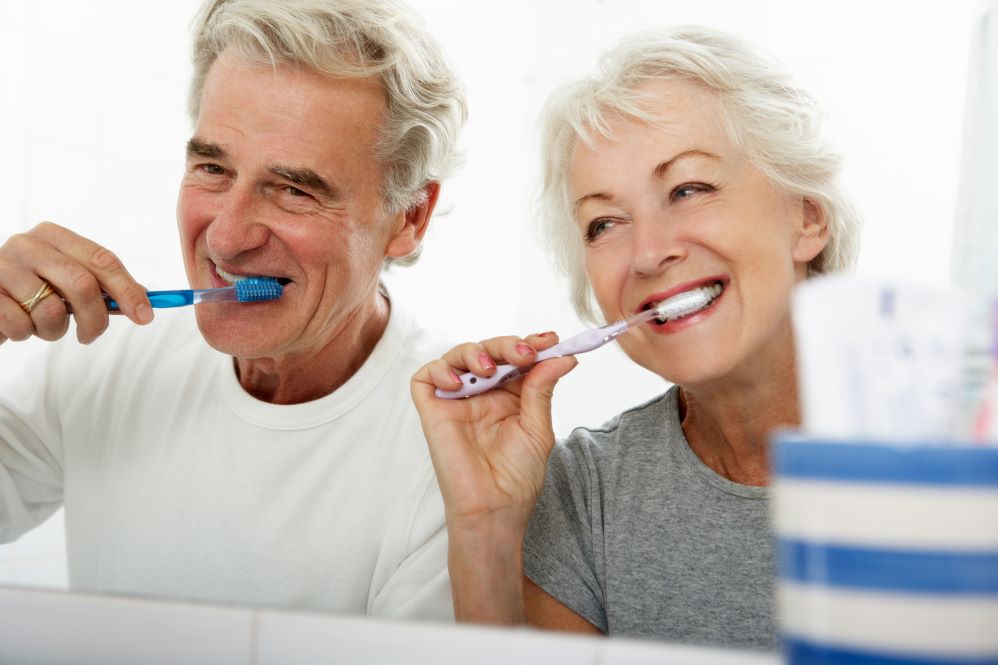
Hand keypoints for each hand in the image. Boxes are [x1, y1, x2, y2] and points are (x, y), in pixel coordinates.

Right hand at [0, 222, 151, 345]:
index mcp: (53, 235)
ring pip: (50, 311)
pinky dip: (26, 334)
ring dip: (54, 330)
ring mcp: (2, 266)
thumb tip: (144, 301)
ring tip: (42, 326)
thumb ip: (100, 287)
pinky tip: (18, 325)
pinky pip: (21, 325)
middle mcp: (27, 244)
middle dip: (95, 318)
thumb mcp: (63, 281)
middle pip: (82, 284)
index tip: (145, 316)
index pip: (102, 260)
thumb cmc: (27, 289)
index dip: (128, 289)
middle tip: (91, 335)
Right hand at [411, 333, 576, 533]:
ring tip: (490, 369)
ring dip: (475, 352)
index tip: (550, 340)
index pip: (516, 359)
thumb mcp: (538, 428)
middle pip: (488, 351)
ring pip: (457, 357)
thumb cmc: (517, 476)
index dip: (530, 344)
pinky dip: (440, 370)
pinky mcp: (433, 410)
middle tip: (525, 353)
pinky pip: (426, 377)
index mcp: (510, 397)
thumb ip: (542, 389)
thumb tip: (562, 357)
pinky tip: (460, 384)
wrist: (495, 508)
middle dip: (507, 345)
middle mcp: (482, 395)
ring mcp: (456, 401)